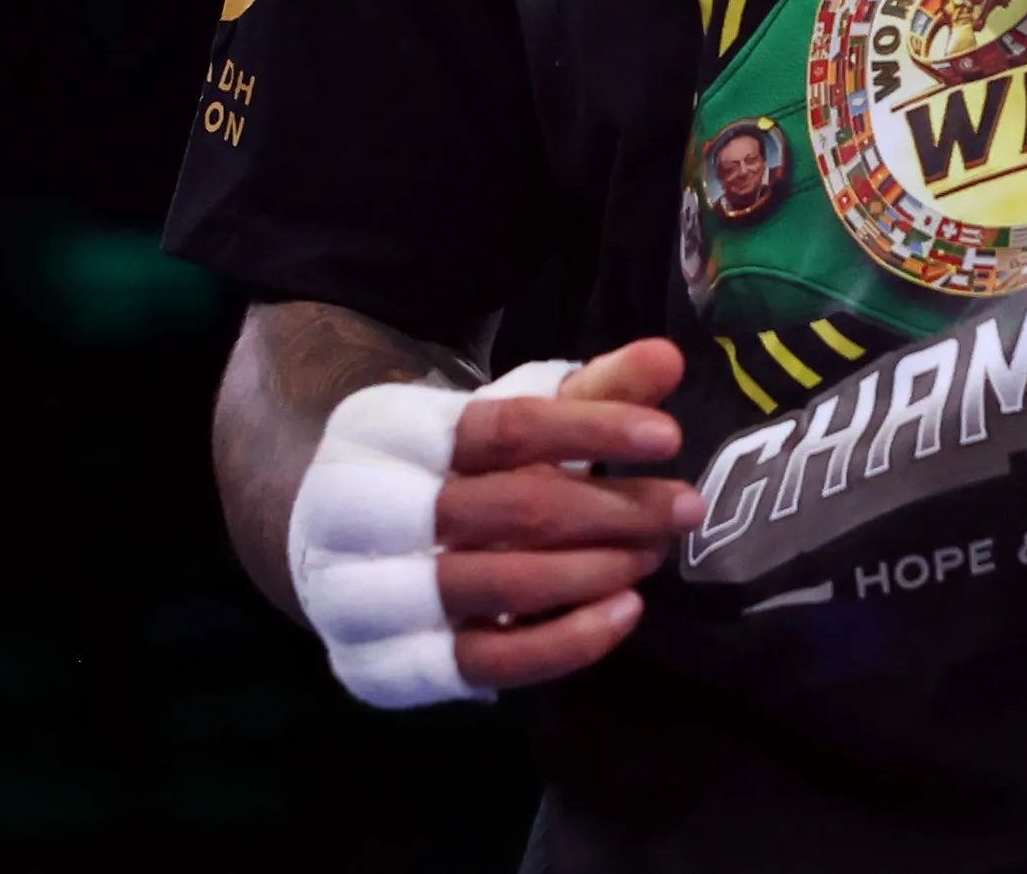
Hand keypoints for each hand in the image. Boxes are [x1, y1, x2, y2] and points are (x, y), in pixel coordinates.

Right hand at [290, 336, 701, 705]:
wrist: (340, 552)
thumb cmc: (448, 473)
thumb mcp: (508, 420)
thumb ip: (590, 390)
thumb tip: (670, 358)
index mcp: (387, 430)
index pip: (502, 427)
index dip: (591, 429)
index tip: (668, 437)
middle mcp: (362, 512)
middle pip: (511, 508)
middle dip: (612, 507)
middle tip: (686, 507)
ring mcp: (367, 596)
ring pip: (501, 585)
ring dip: (595, 571)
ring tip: (653, 553)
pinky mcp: (385, 667)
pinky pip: (489, 662)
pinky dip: (566, 641)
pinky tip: (624, 612)